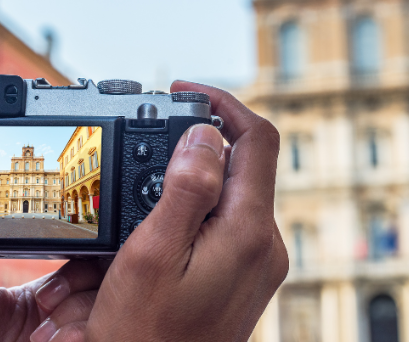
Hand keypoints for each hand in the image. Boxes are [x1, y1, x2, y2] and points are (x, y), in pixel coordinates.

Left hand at [0, 257, 109, 341]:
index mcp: (38, 297)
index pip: (78, 261)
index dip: (77, 255)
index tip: (63, 259)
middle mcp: (58, 315)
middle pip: (98, 276)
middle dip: (78, 278)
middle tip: (43, 300)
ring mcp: (67, 335)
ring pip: (101, 302)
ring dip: (71, 311)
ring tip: (37, 335)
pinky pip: (97, 332)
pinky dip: (76, 332)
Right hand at [79, 81, 287, 340]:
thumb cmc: (145, 333)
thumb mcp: (154, 254)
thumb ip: (187, 188)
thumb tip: (205, 132)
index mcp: (249, 231)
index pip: (257, 139)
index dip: (223, 104)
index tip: (184, 92)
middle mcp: (263, 240)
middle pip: (247, 158)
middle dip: (207, 132)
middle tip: (163, 123)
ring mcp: (256, 255)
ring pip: (236, 182)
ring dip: (200, 162)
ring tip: (158, 161)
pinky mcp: (243, 264)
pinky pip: (228, 208)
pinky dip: (201, 190)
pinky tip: (168, 198)